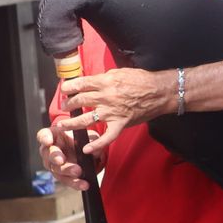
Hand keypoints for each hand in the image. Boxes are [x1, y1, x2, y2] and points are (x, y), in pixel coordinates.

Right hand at [34, 126, 87, 188]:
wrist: (87, 152)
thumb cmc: (83, 138)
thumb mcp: (90, 136)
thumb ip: (93, 141)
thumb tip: (95, 151)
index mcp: (53, 136)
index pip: (43, 135)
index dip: (44, 138)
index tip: (48, 141)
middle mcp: (49, 150)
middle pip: (48, 154)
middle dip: (54, 157)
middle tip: (61, 161)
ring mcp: (53, 164)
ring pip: (56, 169)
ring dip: (66, 171)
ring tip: (77, 172)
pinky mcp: (61, 176)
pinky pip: (66, 180)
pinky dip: (75, 183)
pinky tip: (83, 184)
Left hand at [54, 68, 173, 153]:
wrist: (161, 92)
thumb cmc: (143, 80)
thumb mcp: (120, 72)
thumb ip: (104, 78)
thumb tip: (90, 81)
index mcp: (105, 82)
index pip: (79, 84)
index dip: (68, 88)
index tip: (64, 90)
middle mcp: (105, 97)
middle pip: (79, 101)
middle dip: (68, 104)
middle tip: (64, 107)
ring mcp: (112, 112)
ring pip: (85, 120)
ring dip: (71, 123)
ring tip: (62, 125)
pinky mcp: (120, 124)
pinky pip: (107, 137)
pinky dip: (97, 145)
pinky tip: (87, 149)